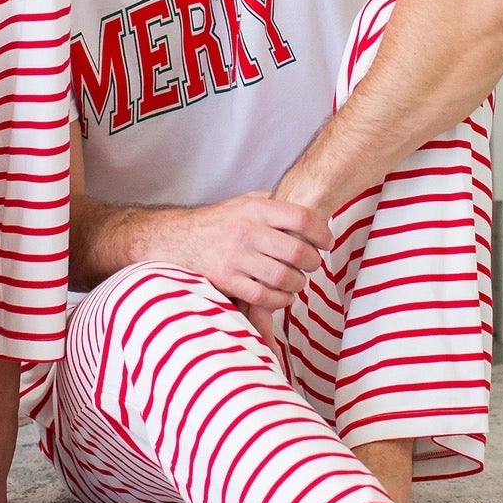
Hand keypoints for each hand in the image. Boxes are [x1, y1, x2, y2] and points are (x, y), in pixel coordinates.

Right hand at [177, 192, 330, 309]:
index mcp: (254, 209)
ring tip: (296, 281)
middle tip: (312, 264)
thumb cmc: (218, 222)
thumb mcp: (244, 202)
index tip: (326, 242)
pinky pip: (264, 297)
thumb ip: (273, 203)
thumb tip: (309, 205)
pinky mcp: (226, 281)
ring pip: (283, 277)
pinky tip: (281, 295)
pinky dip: (280, 300)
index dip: (321, 232)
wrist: (176, 239)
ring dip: (298, 284)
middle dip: (312, 262)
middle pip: (296, 251)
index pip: (300, 217)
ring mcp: (235, 258)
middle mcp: (245, 231)